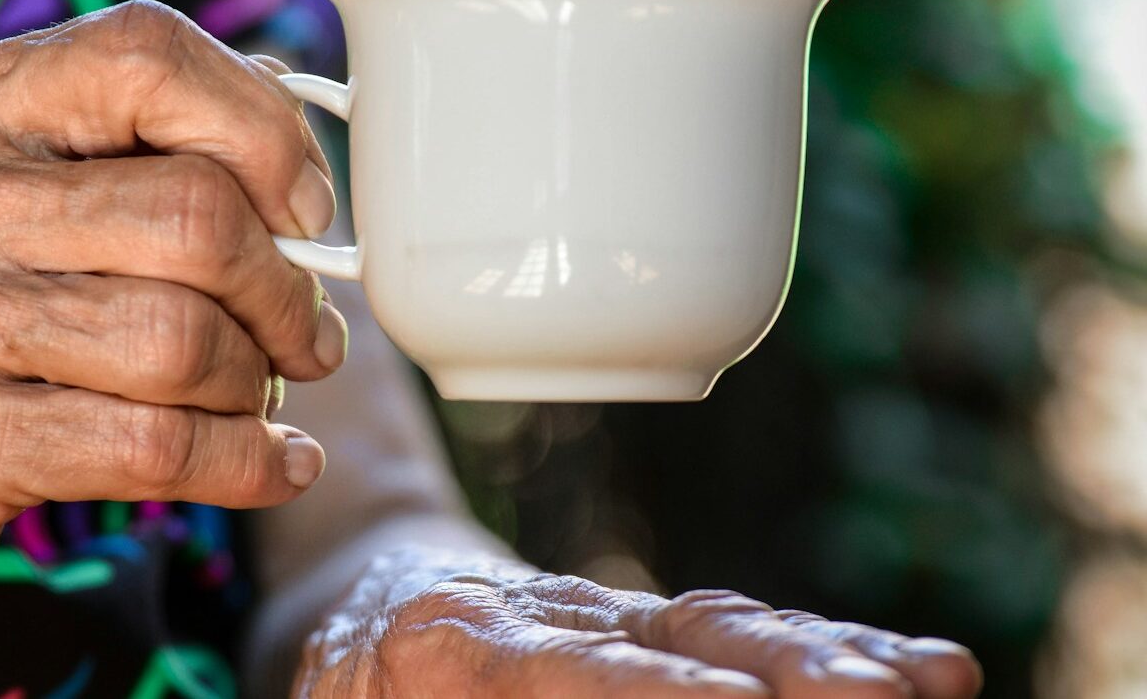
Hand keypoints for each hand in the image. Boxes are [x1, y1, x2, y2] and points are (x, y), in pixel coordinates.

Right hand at [0, 0, 344, 622]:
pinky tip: (274, 464)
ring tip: (264, 396)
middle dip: (283, 287)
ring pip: (181, 338)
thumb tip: (286, 142)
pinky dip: (246, 463)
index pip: (145, 54)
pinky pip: (153, 446)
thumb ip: (107, 151)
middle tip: (303, 333)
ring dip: (257, 381)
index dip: (260, 128)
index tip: (302, 206)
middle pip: (193, 212)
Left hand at [297, 551, 980, 697]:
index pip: (563, 672)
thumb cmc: (348, 679)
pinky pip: (738, 632)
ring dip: (829, 653)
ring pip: (724, 625)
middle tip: (879, 693)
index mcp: (452, 645)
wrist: (361, 590)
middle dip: (779, 664)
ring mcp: (605, 612)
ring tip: (930, 680)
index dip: (650, 692)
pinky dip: (827, 648)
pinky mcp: (646, 624)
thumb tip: (643, 678)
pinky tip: (916, 670)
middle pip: (670, 634)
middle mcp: (544, 616)